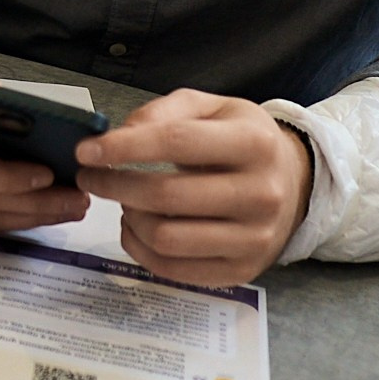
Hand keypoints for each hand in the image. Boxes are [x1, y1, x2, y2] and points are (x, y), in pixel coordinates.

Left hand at [73, 89, 313, 285]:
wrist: (293, 183)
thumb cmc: (241, 140)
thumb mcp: (211, 108)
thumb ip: (164, 112)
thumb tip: (119, 134)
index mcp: (254, 143)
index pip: (176, 142)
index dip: (123, 146)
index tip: (85, 150)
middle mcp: (261, 194)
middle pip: (166, 195)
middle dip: (114, 184)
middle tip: (90, 176)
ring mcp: (254, 239)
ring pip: (166, 237)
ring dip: (128, 218)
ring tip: (123, 200)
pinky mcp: (241, 271)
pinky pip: (172, 269)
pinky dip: (139, 248)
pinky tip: (135, 226)